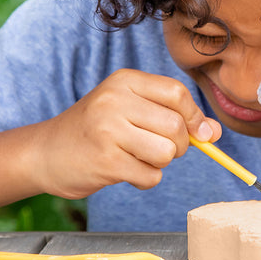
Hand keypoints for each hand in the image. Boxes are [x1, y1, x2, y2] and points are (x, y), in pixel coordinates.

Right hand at [32, 69, 220, 197]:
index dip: (194, 116)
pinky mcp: (105, 162)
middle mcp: (114, 101)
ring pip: (166, 153)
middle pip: (176, 126)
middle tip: (160, 148)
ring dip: (161, 163)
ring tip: (139, 157)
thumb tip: (215, 131)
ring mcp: (108, 131)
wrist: (45, 152)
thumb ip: (174, 115)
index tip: (199, 132)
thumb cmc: (97, 129)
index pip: (177, 93)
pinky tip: (125, 170)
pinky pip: (150, 176)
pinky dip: (146, 178)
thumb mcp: (131, 109)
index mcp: (124, 81)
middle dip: (179, 145)